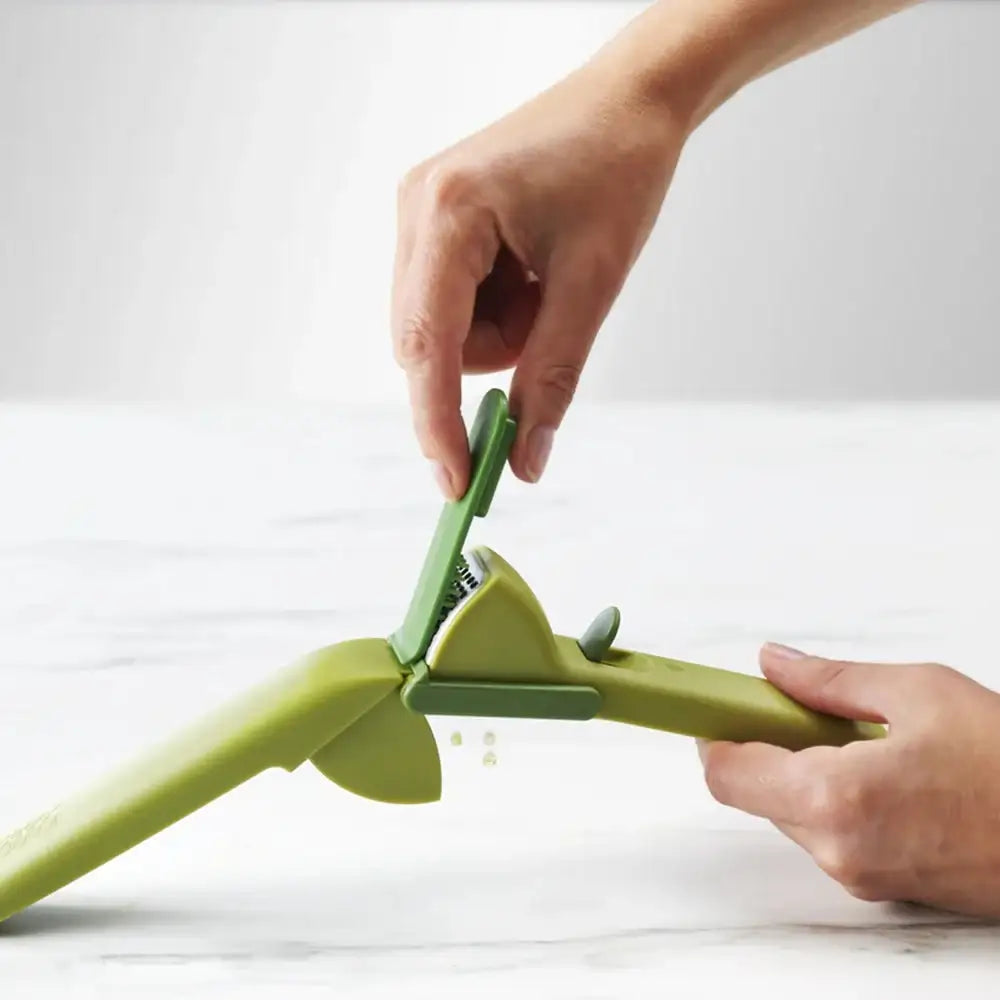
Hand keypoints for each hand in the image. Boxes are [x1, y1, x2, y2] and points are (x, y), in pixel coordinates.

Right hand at [391, 56, 683, 497]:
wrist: (631, 99)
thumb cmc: (619, 170)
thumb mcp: (593, 284)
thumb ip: (553, 378)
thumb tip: (525, 462)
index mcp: (448, 212)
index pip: (427, 345)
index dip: (437, 424)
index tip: (458, 485)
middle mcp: (416, 209)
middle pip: (429, 342)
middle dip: (492, 356)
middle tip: (550, 323)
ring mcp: (421, 214)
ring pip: (445, 330)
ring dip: (501, 332)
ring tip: (550, 281)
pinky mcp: (436, 222)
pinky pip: (455, 303)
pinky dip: (498, 310)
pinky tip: (532, 270)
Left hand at [697, 642, 999, 918]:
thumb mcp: (920, 692)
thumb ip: (830, 680)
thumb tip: (774, 664)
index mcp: (835, 797)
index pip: (727, 774)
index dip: (713, 732)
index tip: (716, 704)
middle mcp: (838, 848)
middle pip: (755, 791)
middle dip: (765, 743)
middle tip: (796, 704)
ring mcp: (860, 874)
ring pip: (792, 812)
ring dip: (802, 770)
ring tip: (859, 736)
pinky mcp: (884, 886)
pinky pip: (830, 834)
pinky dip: (833, 797)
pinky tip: (879, 768)